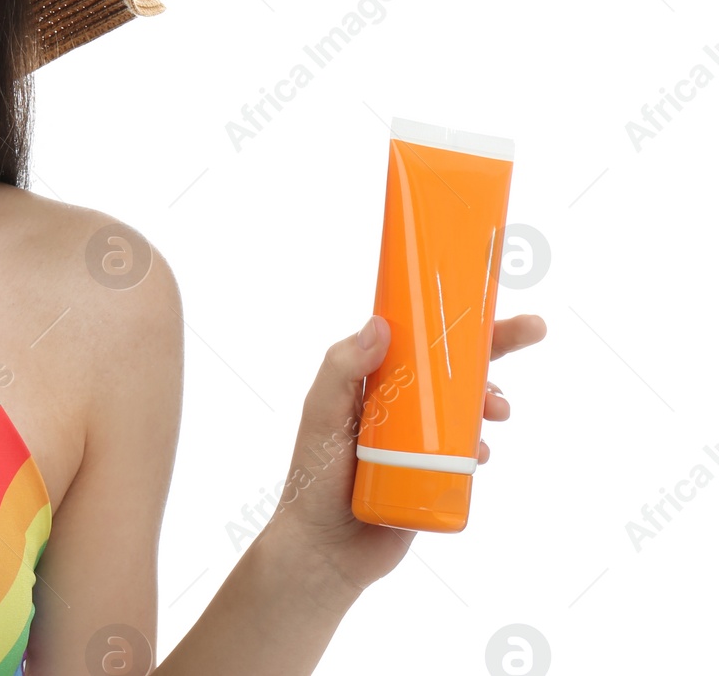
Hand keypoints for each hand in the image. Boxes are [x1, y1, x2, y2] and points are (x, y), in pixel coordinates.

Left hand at [262, 311, 548, 602]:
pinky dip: (481, 444)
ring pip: (465, 407)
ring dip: (490, 398)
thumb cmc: (313, 475)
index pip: (415, 338)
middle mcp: (398, 405)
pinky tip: (480, 452)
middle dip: (495, 346)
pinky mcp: (436, 474)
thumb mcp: (321, 413)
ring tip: (498, 409)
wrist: (326, 549)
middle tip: (534, 329)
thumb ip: (342, 369)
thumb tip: (380, 325)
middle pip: (451, 366)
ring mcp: (420, 439)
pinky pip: (468, 451)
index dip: (449, 318)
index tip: (484, 298)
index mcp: (372, 380)